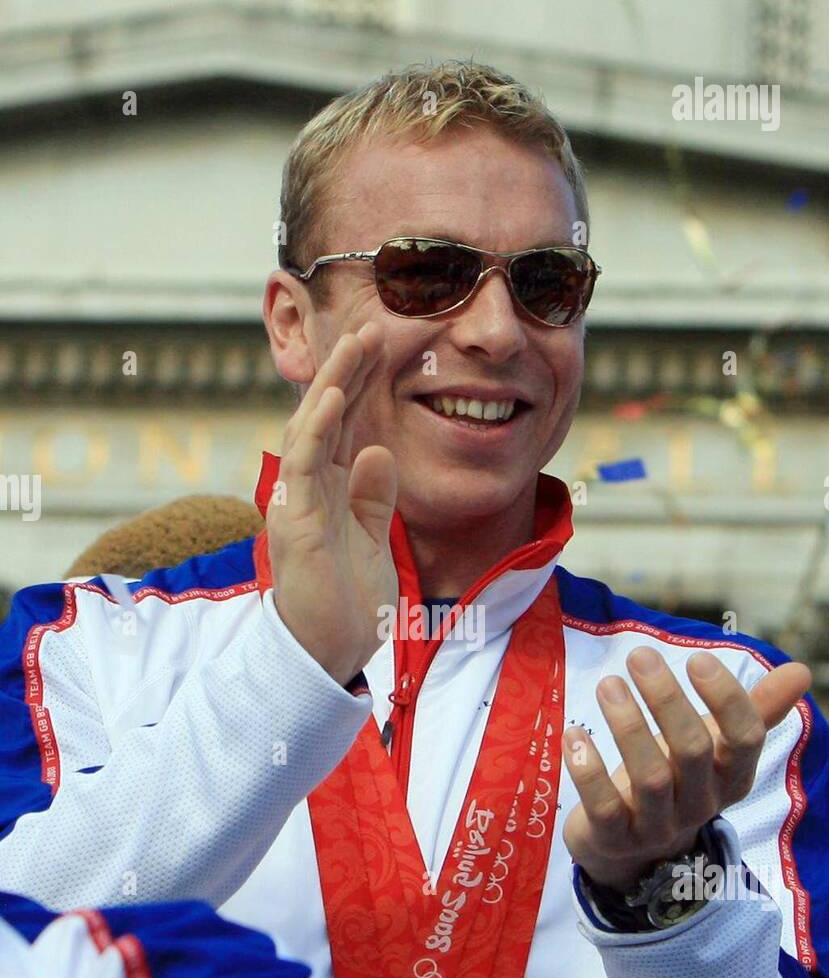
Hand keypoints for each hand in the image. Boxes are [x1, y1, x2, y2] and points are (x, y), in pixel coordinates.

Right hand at [268, 321, 397, 685]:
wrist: (332, 650)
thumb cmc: (349, 599)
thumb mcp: (373, 536)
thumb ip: (374, 496)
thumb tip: (380, 451)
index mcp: (330, 488)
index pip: (346, 423)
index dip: (361, 383)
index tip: (384, 344)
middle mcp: (310, 487)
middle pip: (328, 415)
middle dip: (348, 371)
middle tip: (372, 326)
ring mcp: (299, 501)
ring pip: (311, 429)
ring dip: (332, 385)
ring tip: (353, 346)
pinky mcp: (294, 521)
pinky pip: (304, 465)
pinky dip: (317, 429)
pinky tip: (332, 398)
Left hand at [562, 646, 811, 893]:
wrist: (633, 849)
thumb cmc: (678, 780)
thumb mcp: (716, 747)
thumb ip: (753, 711)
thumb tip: (802, 672)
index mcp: (731, 776)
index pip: (744, 739)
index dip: (724, 699)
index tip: (697, 658)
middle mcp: (700, 803)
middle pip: (692, 751)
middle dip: (667, 701)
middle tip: (640, 656)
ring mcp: (657, 825)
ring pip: (649, 778)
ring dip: (627, 726)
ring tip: (609, 684)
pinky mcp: (614, 838)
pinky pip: (603, 806)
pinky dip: (587, 769)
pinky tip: (573, 734)